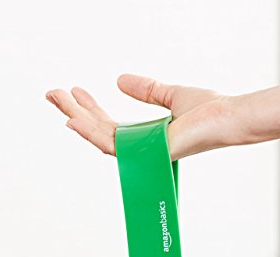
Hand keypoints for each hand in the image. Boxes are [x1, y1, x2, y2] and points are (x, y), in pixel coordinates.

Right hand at [46, 74, 233, 160]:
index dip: (90, 108)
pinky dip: (90, 132)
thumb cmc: (208, 111)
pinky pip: (111, 145)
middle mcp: (139, 146)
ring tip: (56, 99)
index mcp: (144, 135)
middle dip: (74, 112)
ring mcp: (141, 152)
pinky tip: (73, 119)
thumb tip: (118, 80)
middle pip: (99, 131)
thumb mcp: (170, 94)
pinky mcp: (144, 153)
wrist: (227, 117)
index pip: (109, 123)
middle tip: (52, 94)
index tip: (76, 91)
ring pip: (99, 138)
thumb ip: (146, 89)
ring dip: (76, 118)